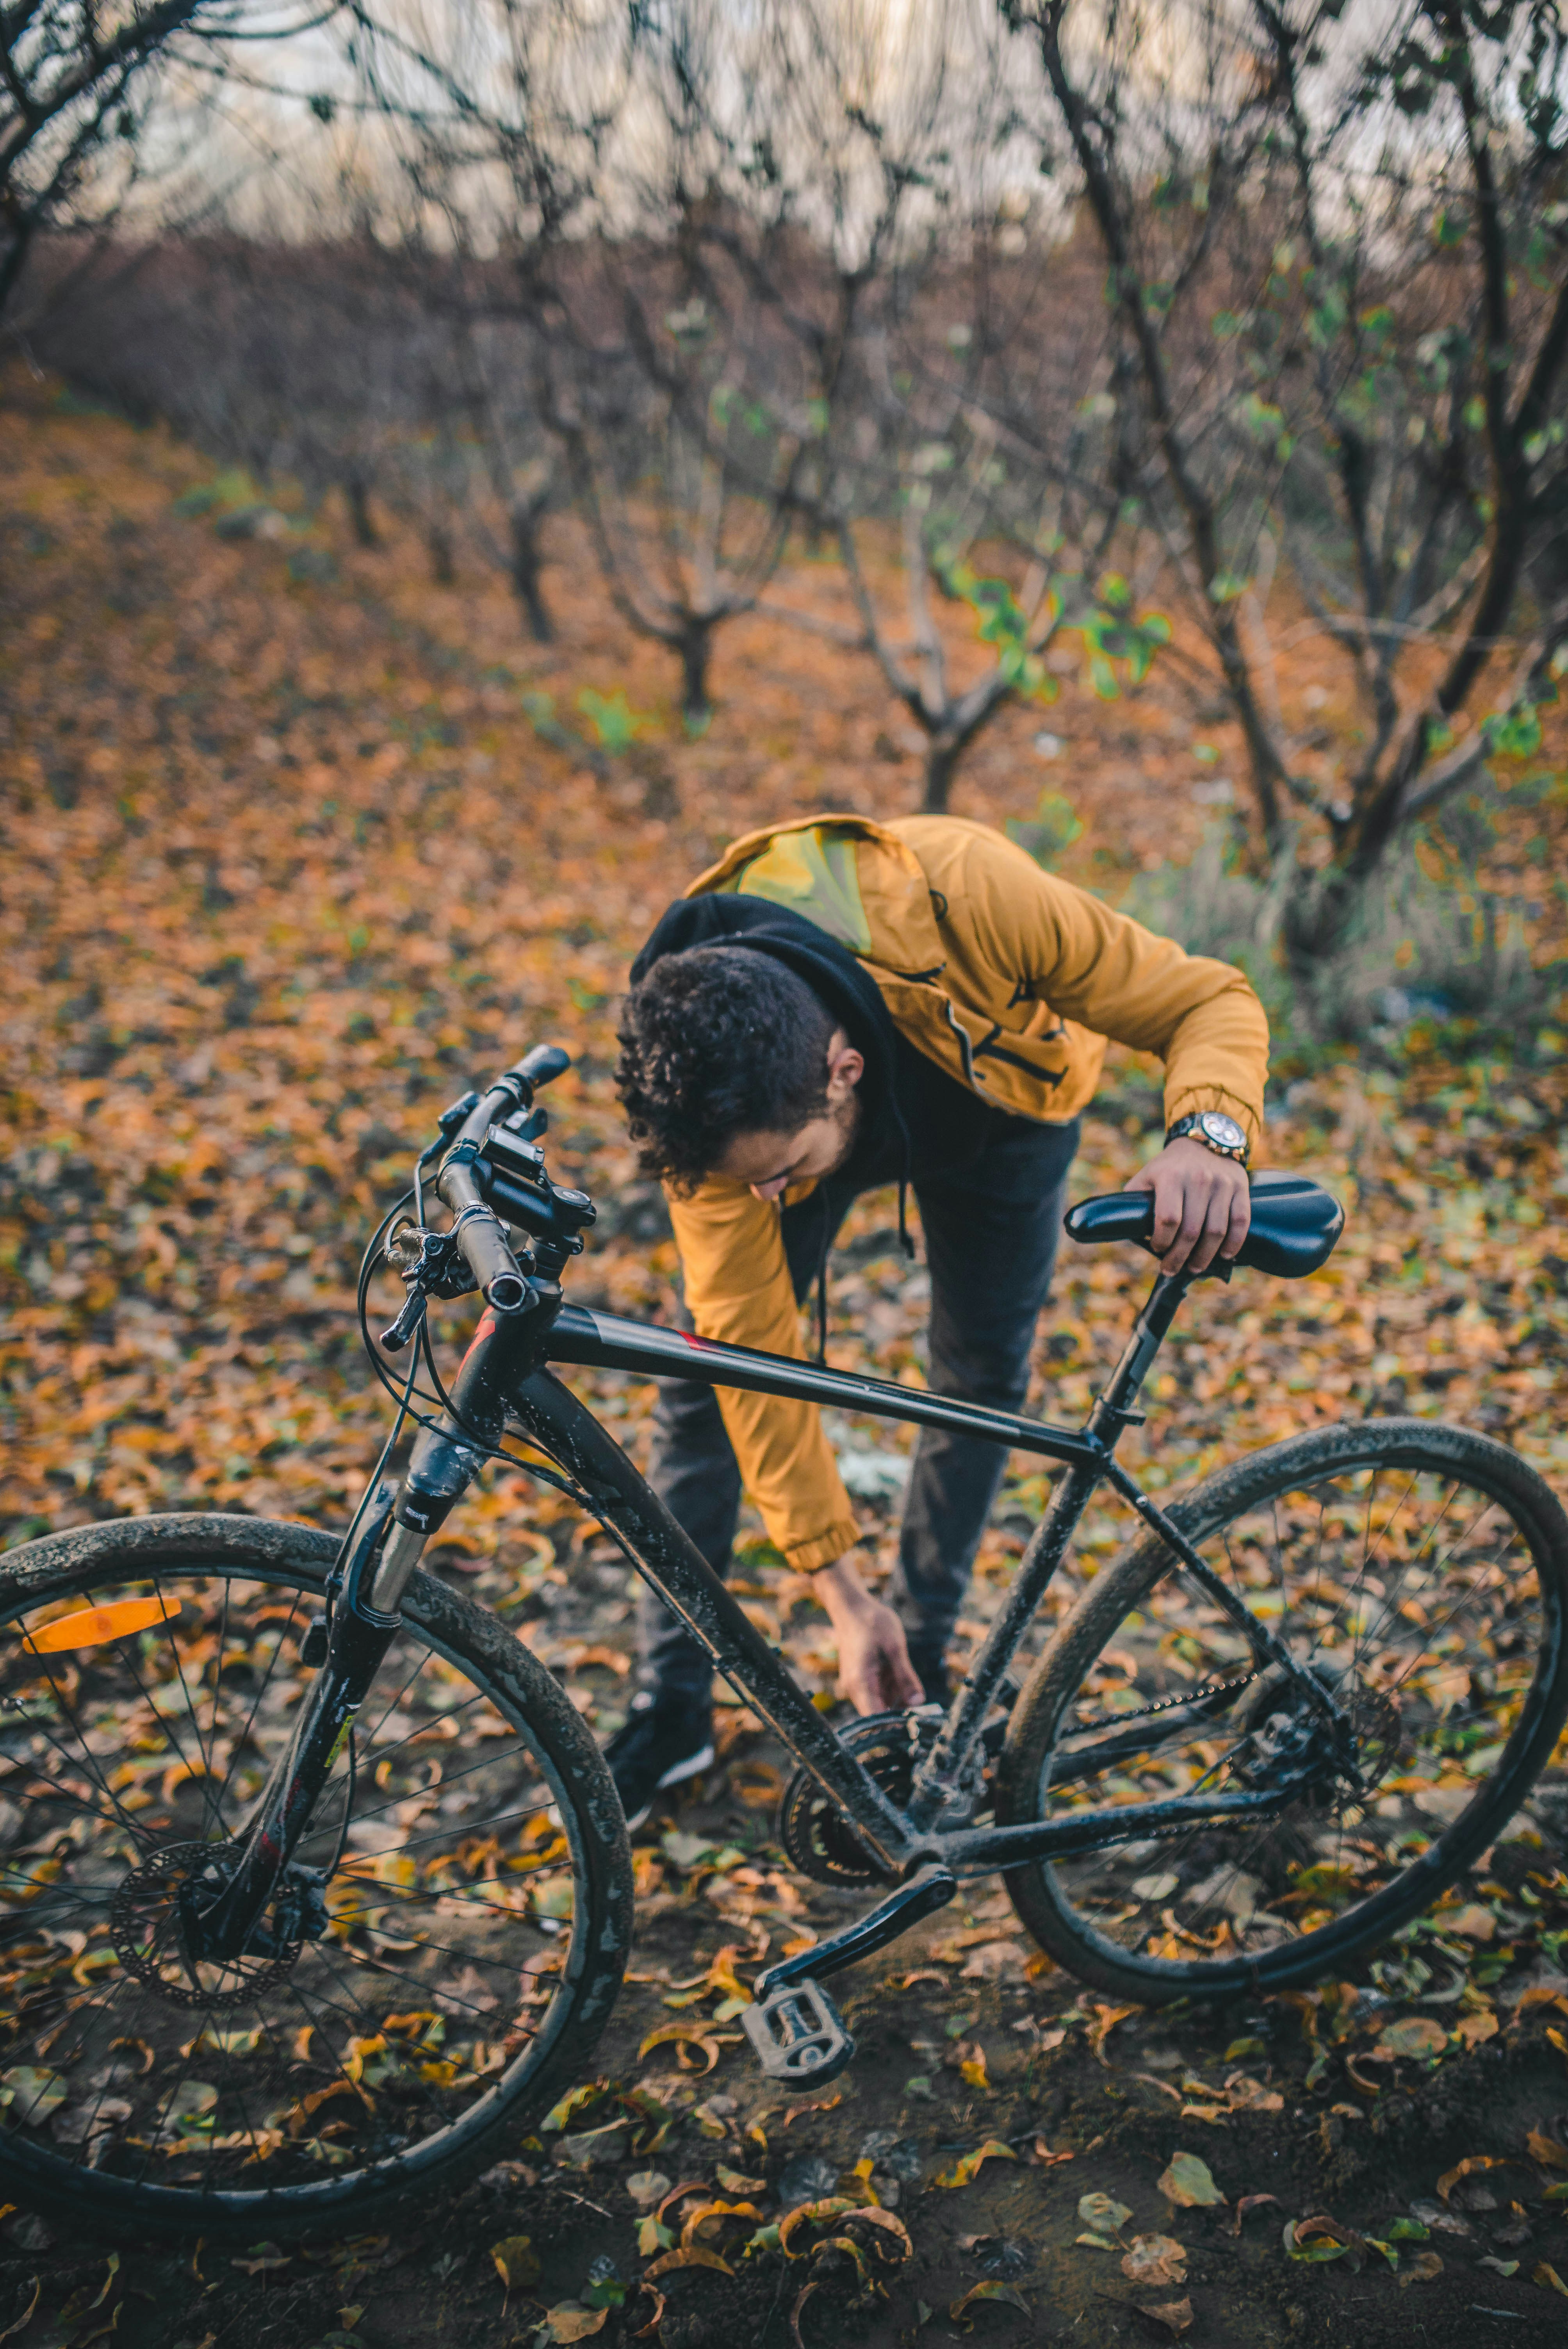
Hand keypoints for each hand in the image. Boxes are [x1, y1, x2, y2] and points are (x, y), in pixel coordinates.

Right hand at [813, 1556, 923, 1714]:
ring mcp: (856, 1684)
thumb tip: (918, 1703)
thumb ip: (906, 1677)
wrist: (852, 1607)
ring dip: (897, 1699)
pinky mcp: (861, 1678)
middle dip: (900, 1712)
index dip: (895, 1725)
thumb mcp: (895, 1648)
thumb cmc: (872, 1623)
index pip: (875, 1719)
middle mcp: (855, 1688)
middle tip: (922, 1704)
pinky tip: (900, 1674)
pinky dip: (892, 1689)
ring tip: (909, 1681)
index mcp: (861, 1683)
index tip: (916, 1722)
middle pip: (878, 1714)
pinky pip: (878, 1692)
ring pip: (880, 1703)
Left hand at [1125, 1137, 1250, 1275]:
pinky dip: (1233, 1243)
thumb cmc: (1170, 1167)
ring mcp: (1222, 1184)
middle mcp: (1198, 1179)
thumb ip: (1135, 1202)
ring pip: (1216, 1231)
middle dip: (1180, 1257)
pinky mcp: (1240, 1188)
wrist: (1205, 1141)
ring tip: (1195, 1267)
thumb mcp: (1146, 1176)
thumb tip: (1127, 1232)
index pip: (1167, 1219)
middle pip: (1191, 1230)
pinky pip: (1240, 1222)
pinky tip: (1224, 1255)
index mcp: (1171, 1177)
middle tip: (1172, 1269)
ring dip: (1205, 1256)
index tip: (1158, 1250)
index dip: (1162, 1241)